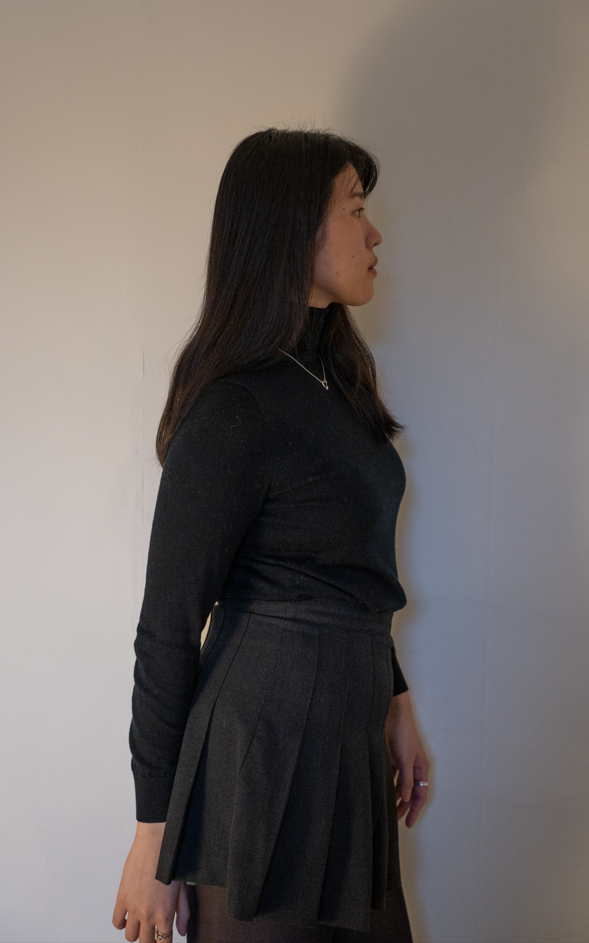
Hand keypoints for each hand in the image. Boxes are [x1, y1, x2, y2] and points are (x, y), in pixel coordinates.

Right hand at [112, 822, 189, 941]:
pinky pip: (116, 922)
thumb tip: (182, 932)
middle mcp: (148, 914)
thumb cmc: (172, 861)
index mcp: (165, 913)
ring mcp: (133, 907)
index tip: (163, 940)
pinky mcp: (122, 897)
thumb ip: (183, 912)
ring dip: (136, 932)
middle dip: (151, 941)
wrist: (156, 842)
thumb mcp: (182, 888)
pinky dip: (121, 923)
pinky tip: (128, 916)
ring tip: (141, 923)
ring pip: (130, 937)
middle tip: (153, 933)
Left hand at [385, 691, 429, 827]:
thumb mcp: (405, 758)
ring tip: (386, 808)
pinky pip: (392, 776)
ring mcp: (403, 762)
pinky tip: (382, 791)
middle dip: (404, 806)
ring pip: (401, 785)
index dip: (415, 810)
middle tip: (394, 819)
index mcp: (421, 768)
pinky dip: (388, 784)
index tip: (408, 824)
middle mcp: (413, 767)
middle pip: (411, 792)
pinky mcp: (392, 757)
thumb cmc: (403, 734)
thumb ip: (407, 779)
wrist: (392, 713)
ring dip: (395, 796)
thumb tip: (408, 799)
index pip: (421, 795)